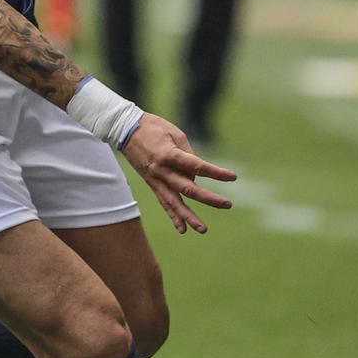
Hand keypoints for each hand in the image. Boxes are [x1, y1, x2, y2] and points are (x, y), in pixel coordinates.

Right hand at [120, 113, 235, 234]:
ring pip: (174, 202)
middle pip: (188, 188)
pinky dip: (173, 216)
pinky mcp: (151, 183)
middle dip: (208, 198)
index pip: (197, 167)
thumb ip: (189, 154)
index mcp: (169, 155)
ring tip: (203, 229)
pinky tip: (183, 229)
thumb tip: (197, 175)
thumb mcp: (176, 134)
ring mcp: (155, 179)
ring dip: (188, 216)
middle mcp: (162, 171)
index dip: (216, 173)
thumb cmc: (153, 127)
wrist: (124, 129)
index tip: (232, 177)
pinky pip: (163, 202)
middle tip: (227, 204)